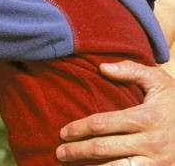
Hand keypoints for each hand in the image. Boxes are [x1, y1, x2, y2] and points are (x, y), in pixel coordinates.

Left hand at [56, 60, 174, 164]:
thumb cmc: (174, 102)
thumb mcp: (158, 81)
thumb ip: (131, 70)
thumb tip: (102, 67)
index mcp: (146, 117)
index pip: (102, 124)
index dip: (78, 128)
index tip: (63, 132)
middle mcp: (151, 142)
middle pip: (103, 148)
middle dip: (77, 151)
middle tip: (60, 152)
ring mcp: (157, 162)